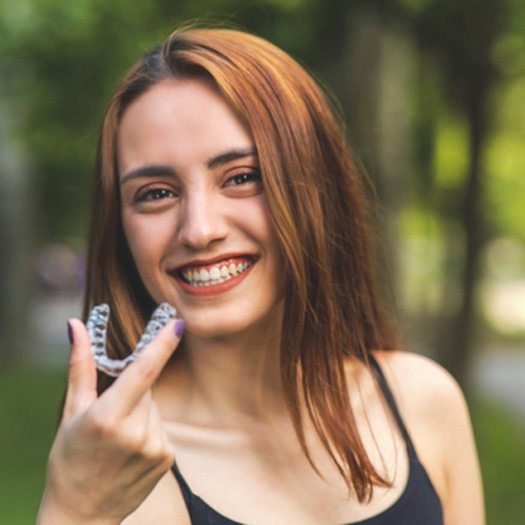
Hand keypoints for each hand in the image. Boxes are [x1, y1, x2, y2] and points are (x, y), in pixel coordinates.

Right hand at [37, 315, 183, 524]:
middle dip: (133, 391)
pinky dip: (149, 430)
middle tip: (110, 415)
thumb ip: (80, 365)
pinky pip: (162, 427)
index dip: (162, 345)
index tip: (178, 323)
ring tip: (119, 439)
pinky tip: (131, 450)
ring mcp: (155, 447)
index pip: (143, 372)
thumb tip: (76, 325)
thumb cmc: (69, 458)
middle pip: (147, 389)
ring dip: (141, 412)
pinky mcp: (167, 458)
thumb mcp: (71, 411)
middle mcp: (136, 433)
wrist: (81, 514)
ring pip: (155, 407)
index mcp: (108, 417)